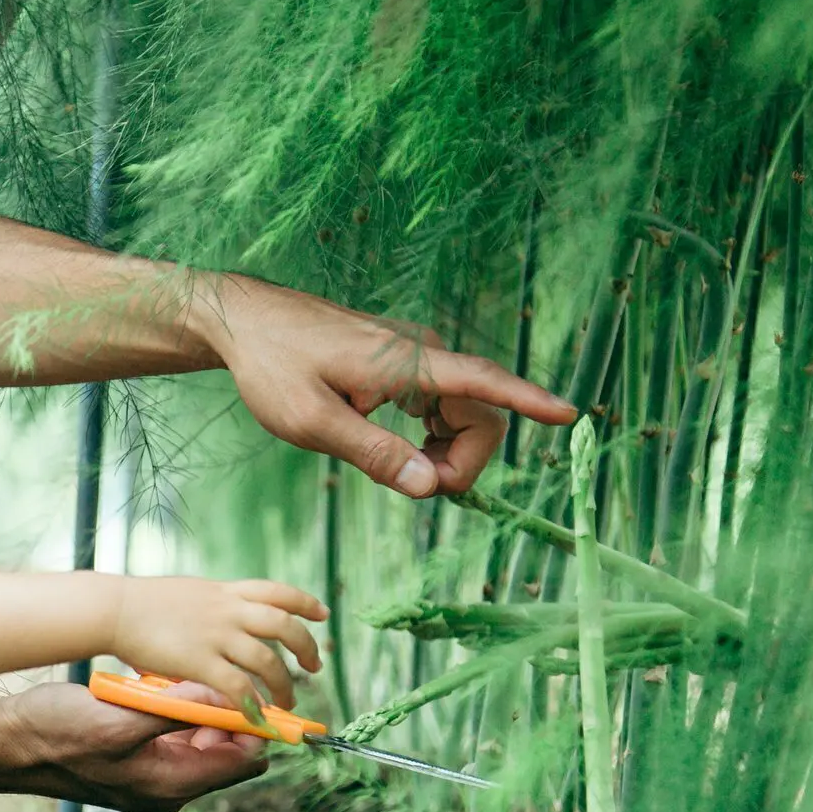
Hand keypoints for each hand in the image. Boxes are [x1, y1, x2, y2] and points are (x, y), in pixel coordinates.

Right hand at [0, 679, 268, 811]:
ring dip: (198, 709)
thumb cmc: (58, 733)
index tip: (250, 684)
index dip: (256, 723)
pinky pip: (176, 737)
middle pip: (228, 750)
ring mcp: (155, 778)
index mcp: (171, 786)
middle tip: (204, 675)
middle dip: (226, 713)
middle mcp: (170, 788)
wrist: (11, 745)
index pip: (244, 760)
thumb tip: (225, 696)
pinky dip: (175, 712)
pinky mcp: (139, 763)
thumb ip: (177, 710)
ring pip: (203, 739)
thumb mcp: (120, 717)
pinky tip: (152, 689)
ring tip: (171, 681)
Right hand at [111, 577, 324, 710]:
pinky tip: (259, 715)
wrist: (113, 609)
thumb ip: (213, 604)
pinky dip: (254, 703)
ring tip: (287, 701)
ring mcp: (217, 635)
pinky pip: (239, 687)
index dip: (305, 603)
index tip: (323, 614)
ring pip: (269, 661)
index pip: (278, 592)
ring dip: (284, 685)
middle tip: (314, 667)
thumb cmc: (142, 604)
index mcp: (225, 592)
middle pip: (285, 626)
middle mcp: (228, 610)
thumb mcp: (189, 593)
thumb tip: (226, 615)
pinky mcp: (201, 661)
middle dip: (306, 648)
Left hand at [209, 278, 576, 499]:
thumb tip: (432, 487)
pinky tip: (395, 448)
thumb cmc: (272, 366)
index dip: (528, 400)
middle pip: (481, 415)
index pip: (482, 380)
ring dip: (448, 452)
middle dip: (465, 461)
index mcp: (406, 362)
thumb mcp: (311, 422)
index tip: (566, 414)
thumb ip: (372, 453)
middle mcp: (422, 354)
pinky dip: (432, 437)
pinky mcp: (404, 365)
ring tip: (396, 469)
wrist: (246, 322)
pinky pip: (443, 406)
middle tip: (415, 489)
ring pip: (464, 414)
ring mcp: (415, 358)